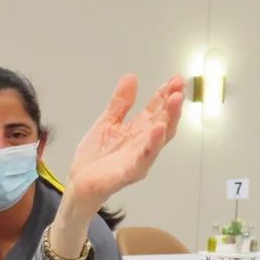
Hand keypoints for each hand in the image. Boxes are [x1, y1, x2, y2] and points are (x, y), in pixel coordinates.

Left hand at [66, 73, 184, 211]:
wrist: (79, 182)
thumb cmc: (96, 155)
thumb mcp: (107, 122)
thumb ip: (120, 104)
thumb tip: (131, 76)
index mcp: (139, 130)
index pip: (157, 109)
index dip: (166, 93)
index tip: (175, 78)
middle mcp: (144, 144)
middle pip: (163, 122)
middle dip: (173, 103)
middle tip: (179, 85)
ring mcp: (138, 159)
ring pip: (158, 139)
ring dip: (168, 119)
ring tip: (175, 101)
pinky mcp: (128, 173)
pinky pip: (142, 159)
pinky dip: (151, 145)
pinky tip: (158, 131)